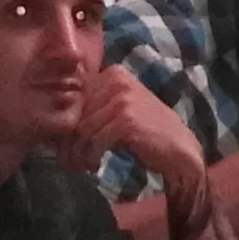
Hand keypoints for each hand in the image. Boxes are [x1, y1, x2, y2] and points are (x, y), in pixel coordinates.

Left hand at [74, 65, 206, 195]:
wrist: (179, 148)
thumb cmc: (146, 131)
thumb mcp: (120, 109)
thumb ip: (96, 106)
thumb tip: (59, 121)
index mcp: (114, 73)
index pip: (77, 97)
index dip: (67, 124)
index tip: (66, 145)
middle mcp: (117, 81)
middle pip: (77, 113)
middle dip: (69, 141)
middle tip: (68, 161)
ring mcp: (123, 100)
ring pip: (83, 129)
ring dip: (78, 153)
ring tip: (80, 166)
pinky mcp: (126, 121)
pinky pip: (95, 141)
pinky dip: (91, 157)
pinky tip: (94, 166)